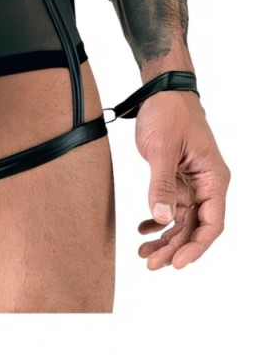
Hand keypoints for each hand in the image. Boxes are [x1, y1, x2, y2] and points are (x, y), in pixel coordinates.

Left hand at [135, 90, 229, 268]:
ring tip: (144, 253)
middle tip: (152, 264)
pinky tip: (143, 230)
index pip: (212, 223)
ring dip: (165, 239)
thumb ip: (161, 184)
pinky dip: (157, 220)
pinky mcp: (176, 178)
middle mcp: (206, 185)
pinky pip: (171, 207)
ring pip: (181, 221)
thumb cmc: (170, 114)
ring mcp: (191, 183)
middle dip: (175, 248)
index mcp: (213, 179)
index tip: (178, 263)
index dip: (196, 247)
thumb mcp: (162, 149)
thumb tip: (161, 218)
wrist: (163, 92)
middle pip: (195, 227)